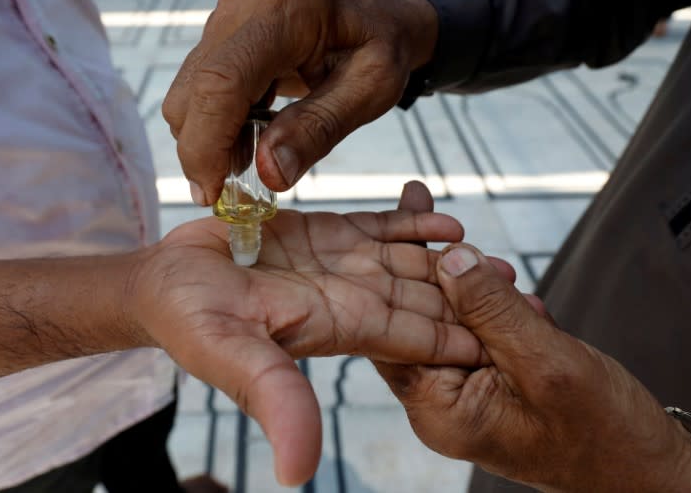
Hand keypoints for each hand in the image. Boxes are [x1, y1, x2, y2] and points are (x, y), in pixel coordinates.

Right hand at [126, 208, 483, 485]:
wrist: (164, 279)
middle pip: (423, 299)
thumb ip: (274, 399)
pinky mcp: (322, 232)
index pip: (413, 335)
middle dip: (472, 297)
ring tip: (497, 254)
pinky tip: (445, 222)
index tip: (510, 336)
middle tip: (526, 288)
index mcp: (338, 328)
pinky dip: (412, 225)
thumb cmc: (188, 320)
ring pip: (408, 262)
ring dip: (453, 259)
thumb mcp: (231, 356)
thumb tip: (300, 473)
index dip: (460, 336)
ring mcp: (337, 264)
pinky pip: (377, 229)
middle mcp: (346, 298)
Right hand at [162, 0, 437, 203]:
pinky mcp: (218, 32)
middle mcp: (247, 4)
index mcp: (291, 11)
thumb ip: (319, 130)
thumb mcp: (369, 93)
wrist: (374, 21)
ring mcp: (227, 15)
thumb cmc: (380, 51)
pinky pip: (197, 88)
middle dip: (203, 149)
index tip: (211, 192)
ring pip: (189, 92)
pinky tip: (250, 134)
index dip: (207, 142)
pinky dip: (213, 123)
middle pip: (195, 89)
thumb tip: (268, 173)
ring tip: (254, 154)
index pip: (223, 80)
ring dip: (209, 137)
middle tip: (234, 187)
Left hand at [374, 240, 690, 491]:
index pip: (397, 333)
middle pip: (421, 319)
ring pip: (454, 320)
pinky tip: (515, 292)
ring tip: (497, 265)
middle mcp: (442, 400)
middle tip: (437, 216)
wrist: (642, 465)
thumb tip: (450, 258)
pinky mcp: (489, 379)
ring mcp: (465, 389)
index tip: (406, 225)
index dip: (402, 276)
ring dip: (476, 288)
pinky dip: (498, 306)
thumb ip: (494, 311)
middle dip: (439, 271)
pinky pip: (482, 331)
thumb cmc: (602, 432)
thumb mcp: (546, 362)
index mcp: (440, 408)